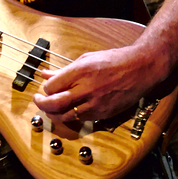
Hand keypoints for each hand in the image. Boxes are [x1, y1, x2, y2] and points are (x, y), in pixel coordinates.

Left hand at [32, 44, 164, 122]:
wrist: (140, 69)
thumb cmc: (114, 60)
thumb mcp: (85, 59)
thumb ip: (64, 70)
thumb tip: (45, 74)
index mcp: (80, 72)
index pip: (51, 87)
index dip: (45, 89)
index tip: (44, 87)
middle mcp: (86, 89)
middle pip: (54, 104)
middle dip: (41, 104)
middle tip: (38, 101)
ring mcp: (95, 103)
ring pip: (66, 116)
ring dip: (54, 114)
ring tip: (50, 109)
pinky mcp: (103, 113)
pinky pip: (81, 119)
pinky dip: (70, 116)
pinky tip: (68, 110)